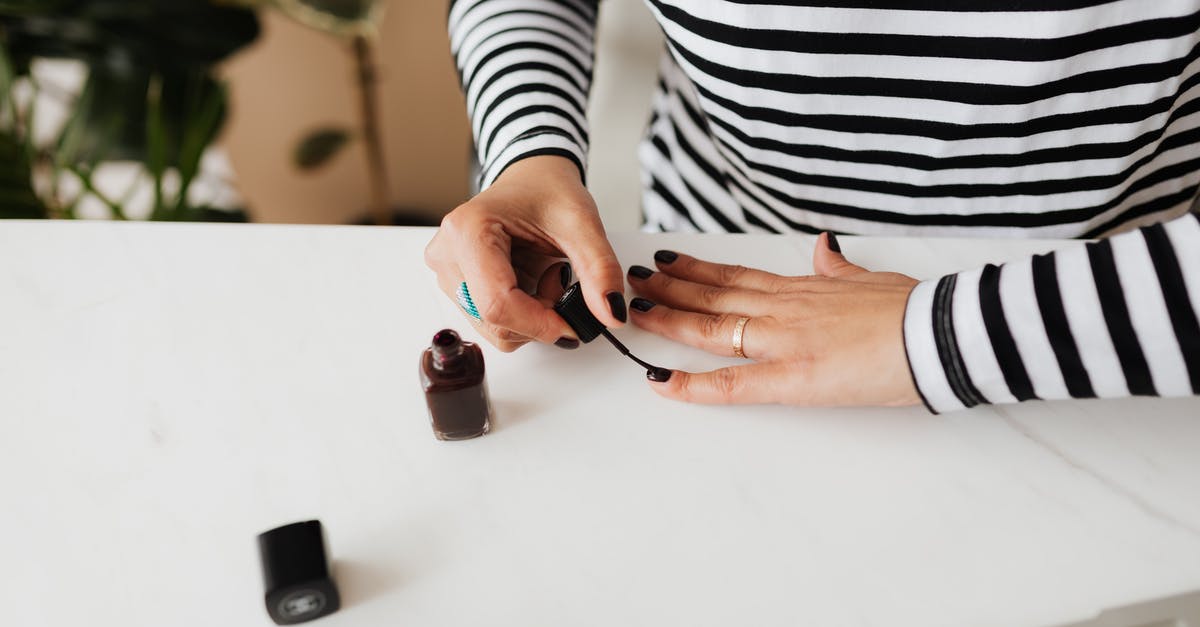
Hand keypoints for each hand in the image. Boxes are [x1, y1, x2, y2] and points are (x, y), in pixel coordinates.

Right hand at [424, 156, 626, 351]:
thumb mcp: (582, 224)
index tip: (573, 324)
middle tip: (560, 282)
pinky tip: (530, 283)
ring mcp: (447, 274)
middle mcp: (447, 254)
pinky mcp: (456, 287)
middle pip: (494, 322)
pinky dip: (522, 315)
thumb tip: (611, 314)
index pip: (498, 304)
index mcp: (467, 230)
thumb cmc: (547, 191)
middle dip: (539, 318)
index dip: (540, 323)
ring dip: (531, 318)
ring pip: (493, 330)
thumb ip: (600, 269)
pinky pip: (492, 324)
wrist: (531, 179)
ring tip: (544, 276)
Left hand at [627, 233, 921, 406]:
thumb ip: (840, 268)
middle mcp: (783, 309)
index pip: (737, 277)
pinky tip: (660, 382)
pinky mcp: (792, 377)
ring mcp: (783, 340)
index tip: (669, 262)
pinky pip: (730, 384)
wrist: (941, 330)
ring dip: (668, 321)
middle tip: (634, 282)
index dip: (698, 271)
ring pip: (710, 329)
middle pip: (712, 298)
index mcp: (803, 289)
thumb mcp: (871, 277)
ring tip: (635, 312)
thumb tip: (826, 250)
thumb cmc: (915, 307)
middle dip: (668, 290)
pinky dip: (691, 384)